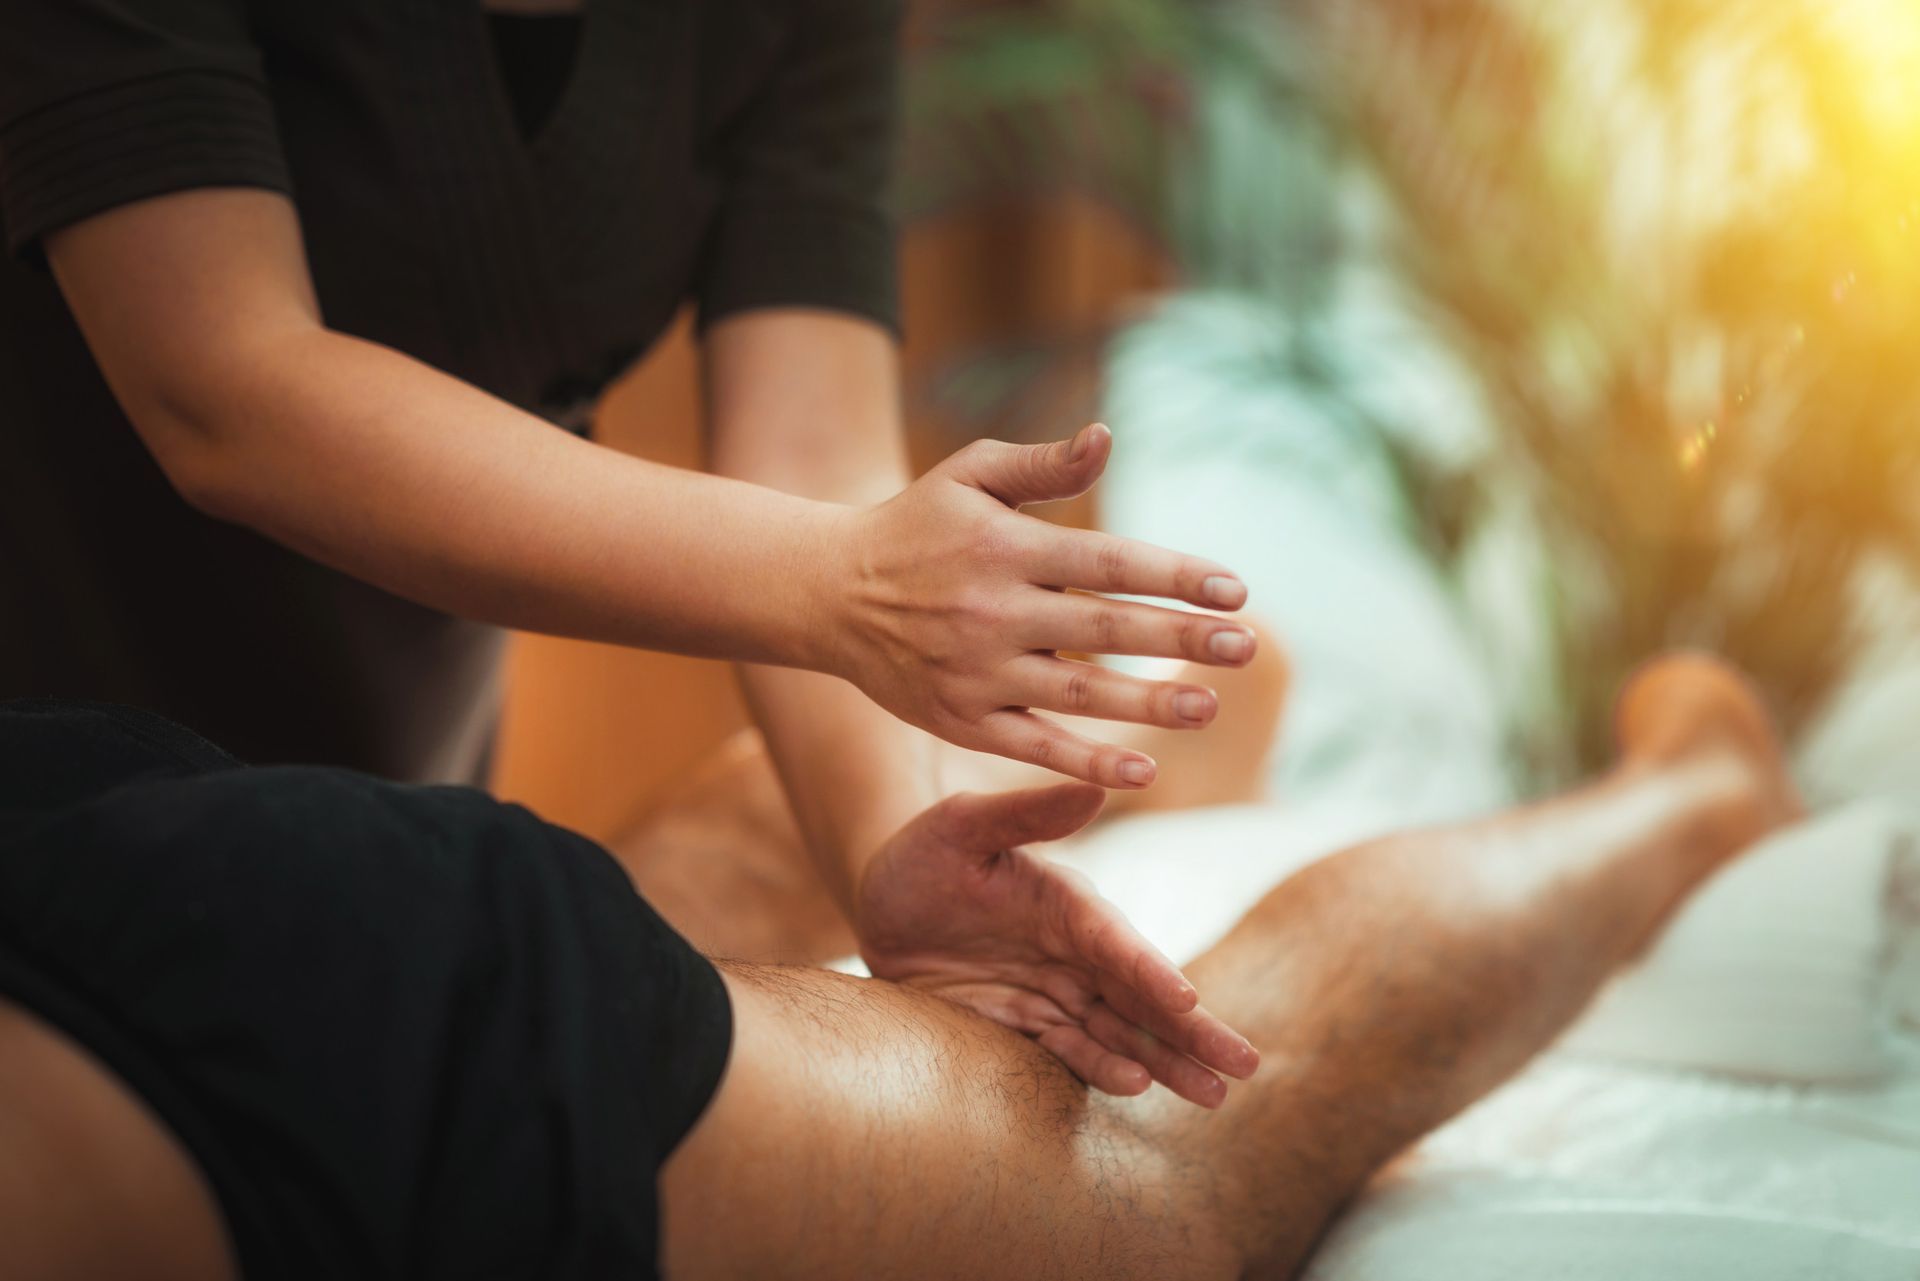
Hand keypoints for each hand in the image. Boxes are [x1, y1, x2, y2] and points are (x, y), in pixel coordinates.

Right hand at [824, 423, 1257, 789]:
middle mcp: (992, 611)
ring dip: (1148, 704)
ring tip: (1208, 706)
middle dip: (1180, 639)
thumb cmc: (916, 525)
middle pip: (1104, 629)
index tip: (1236, 592)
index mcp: (1005, 547)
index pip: (1108, 562)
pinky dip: (1087, 762)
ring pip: (1078, 694)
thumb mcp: (971, 474)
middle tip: (1246, 647)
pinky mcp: (960, 719)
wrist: (827, 593)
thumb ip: (1044, 466)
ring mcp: (976, 671)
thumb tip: (1107, 437)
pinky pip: (1033, 746)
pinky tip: (1144, 770)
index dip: (1175, 576)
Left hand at [855, 782, 1259, 1106]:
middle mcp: (1073, 950)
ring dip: (1166, 1061)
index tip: (1185, 1001)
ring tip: (1215, 1094)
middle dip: (1192, 1031)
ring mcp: (1053, 989)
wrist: (882, 896)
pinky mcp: (1024, 1022)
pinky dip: (1103, 1067)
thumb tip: (1097, 787)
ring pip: (1121, 1030)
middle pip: (1141, 995)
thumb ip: (1026, 813)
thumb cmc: (925, 852)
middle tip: (1245, 1063)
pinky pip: (1070, 1049)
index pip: (1117, 943)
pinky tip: (1136, 1085)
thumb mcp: (964, 826)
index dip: (1150, 972)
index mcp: (1068, 903)